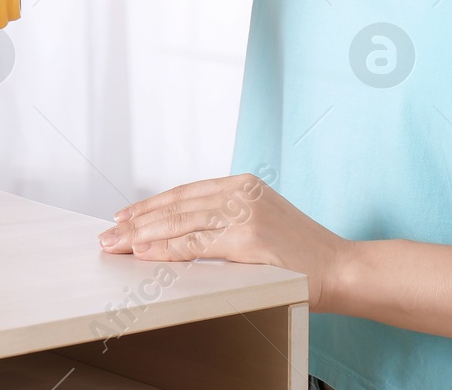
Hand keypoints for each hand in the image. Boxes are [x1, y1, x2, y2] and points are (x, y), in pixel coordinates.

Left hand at [96, 173, 350, 309]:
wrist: (342, 267)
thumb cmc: (303, 253)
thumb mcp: (262, 221)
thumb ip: (227, 219)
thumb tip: (182, 231)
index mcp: (244, 184)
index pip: (185, 193)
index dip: (151, 205)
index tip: (125, 216)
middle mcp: (242, 192)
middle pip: (176, 205)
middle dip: (137, 221)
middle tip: (109, 233)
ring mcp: (245, 214)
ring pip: (180, 222)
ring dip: (142, 235)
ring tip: (117, 244)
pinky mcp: (248, 239)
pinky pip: (196, 244)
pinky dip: (166, 249)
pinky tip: (145, 253)